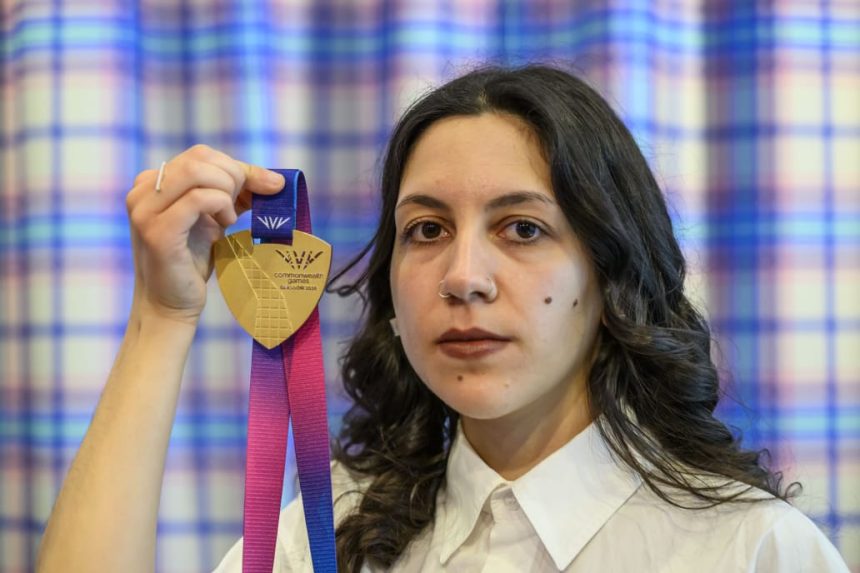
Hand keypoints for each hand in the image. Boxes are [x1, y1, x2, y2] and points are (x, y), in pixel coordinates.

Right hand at [125, 144, 285, 323]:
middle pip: (199, 158)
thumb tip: (276, 180)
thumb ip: (236, 194)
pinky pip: (198, 199)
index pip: (200, 155)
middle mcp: (142, 191)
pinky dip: (221, 206)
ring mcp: (145, 210)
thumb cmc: (193, 260)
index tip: (255, 190)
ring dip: (225, 191)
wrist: (171, 304)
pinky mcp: (157, 231)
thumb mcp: (214, 218)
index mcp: (152, 182)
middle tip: (241, 206)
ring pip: (196, 171)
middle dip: (232, 177)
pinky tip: (225, 225)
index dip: (234, 167)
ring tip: (229, 217)